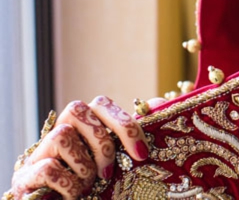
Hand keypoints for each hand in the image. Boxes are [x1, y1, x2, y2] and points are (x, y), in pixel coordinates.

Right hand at [9, 96, 148, 199]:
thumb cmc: (96, 184)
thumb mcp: (119, 158)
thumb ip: (133, 132)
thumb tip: (157, 103)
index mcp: (84, 123)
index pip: (101, 103)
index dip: (123, 124)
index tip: (141, 153)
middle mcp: (60, 128)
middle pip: (79, 109)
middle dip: (102, 143)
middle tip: (110, 171)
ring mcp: (40, 150)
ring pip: (62, 136)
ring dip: (83, 167)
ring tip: (88, 184)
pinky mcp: (25, 174)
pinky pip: (50, 167)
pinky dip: (68, 185)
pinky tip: (72, 194)